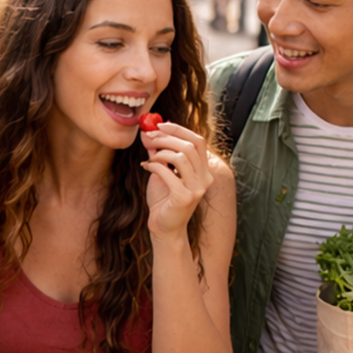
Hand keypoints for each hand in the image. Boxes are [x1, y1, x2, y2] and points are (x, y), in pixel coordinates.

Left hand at [140, 122, 211, 241]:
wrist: (164, 228)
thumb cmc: (164, 200)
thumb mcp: (162, 172)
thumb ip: (159, 153)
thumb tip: (148, 132)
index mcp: (204, 170)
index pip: (198, 140)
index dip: (179, 129)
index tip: (159, 125)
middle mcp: (205, 178)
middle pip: (190, 146)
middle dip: (167, 138)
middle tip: (149, 137)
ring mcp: (197, 189)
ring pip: (181, 157)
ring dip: (161, 152)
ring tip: (149, 156)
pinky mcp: (185, 198)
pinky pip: (168, 173)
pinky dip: (155, 166)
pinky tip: (146, 167)